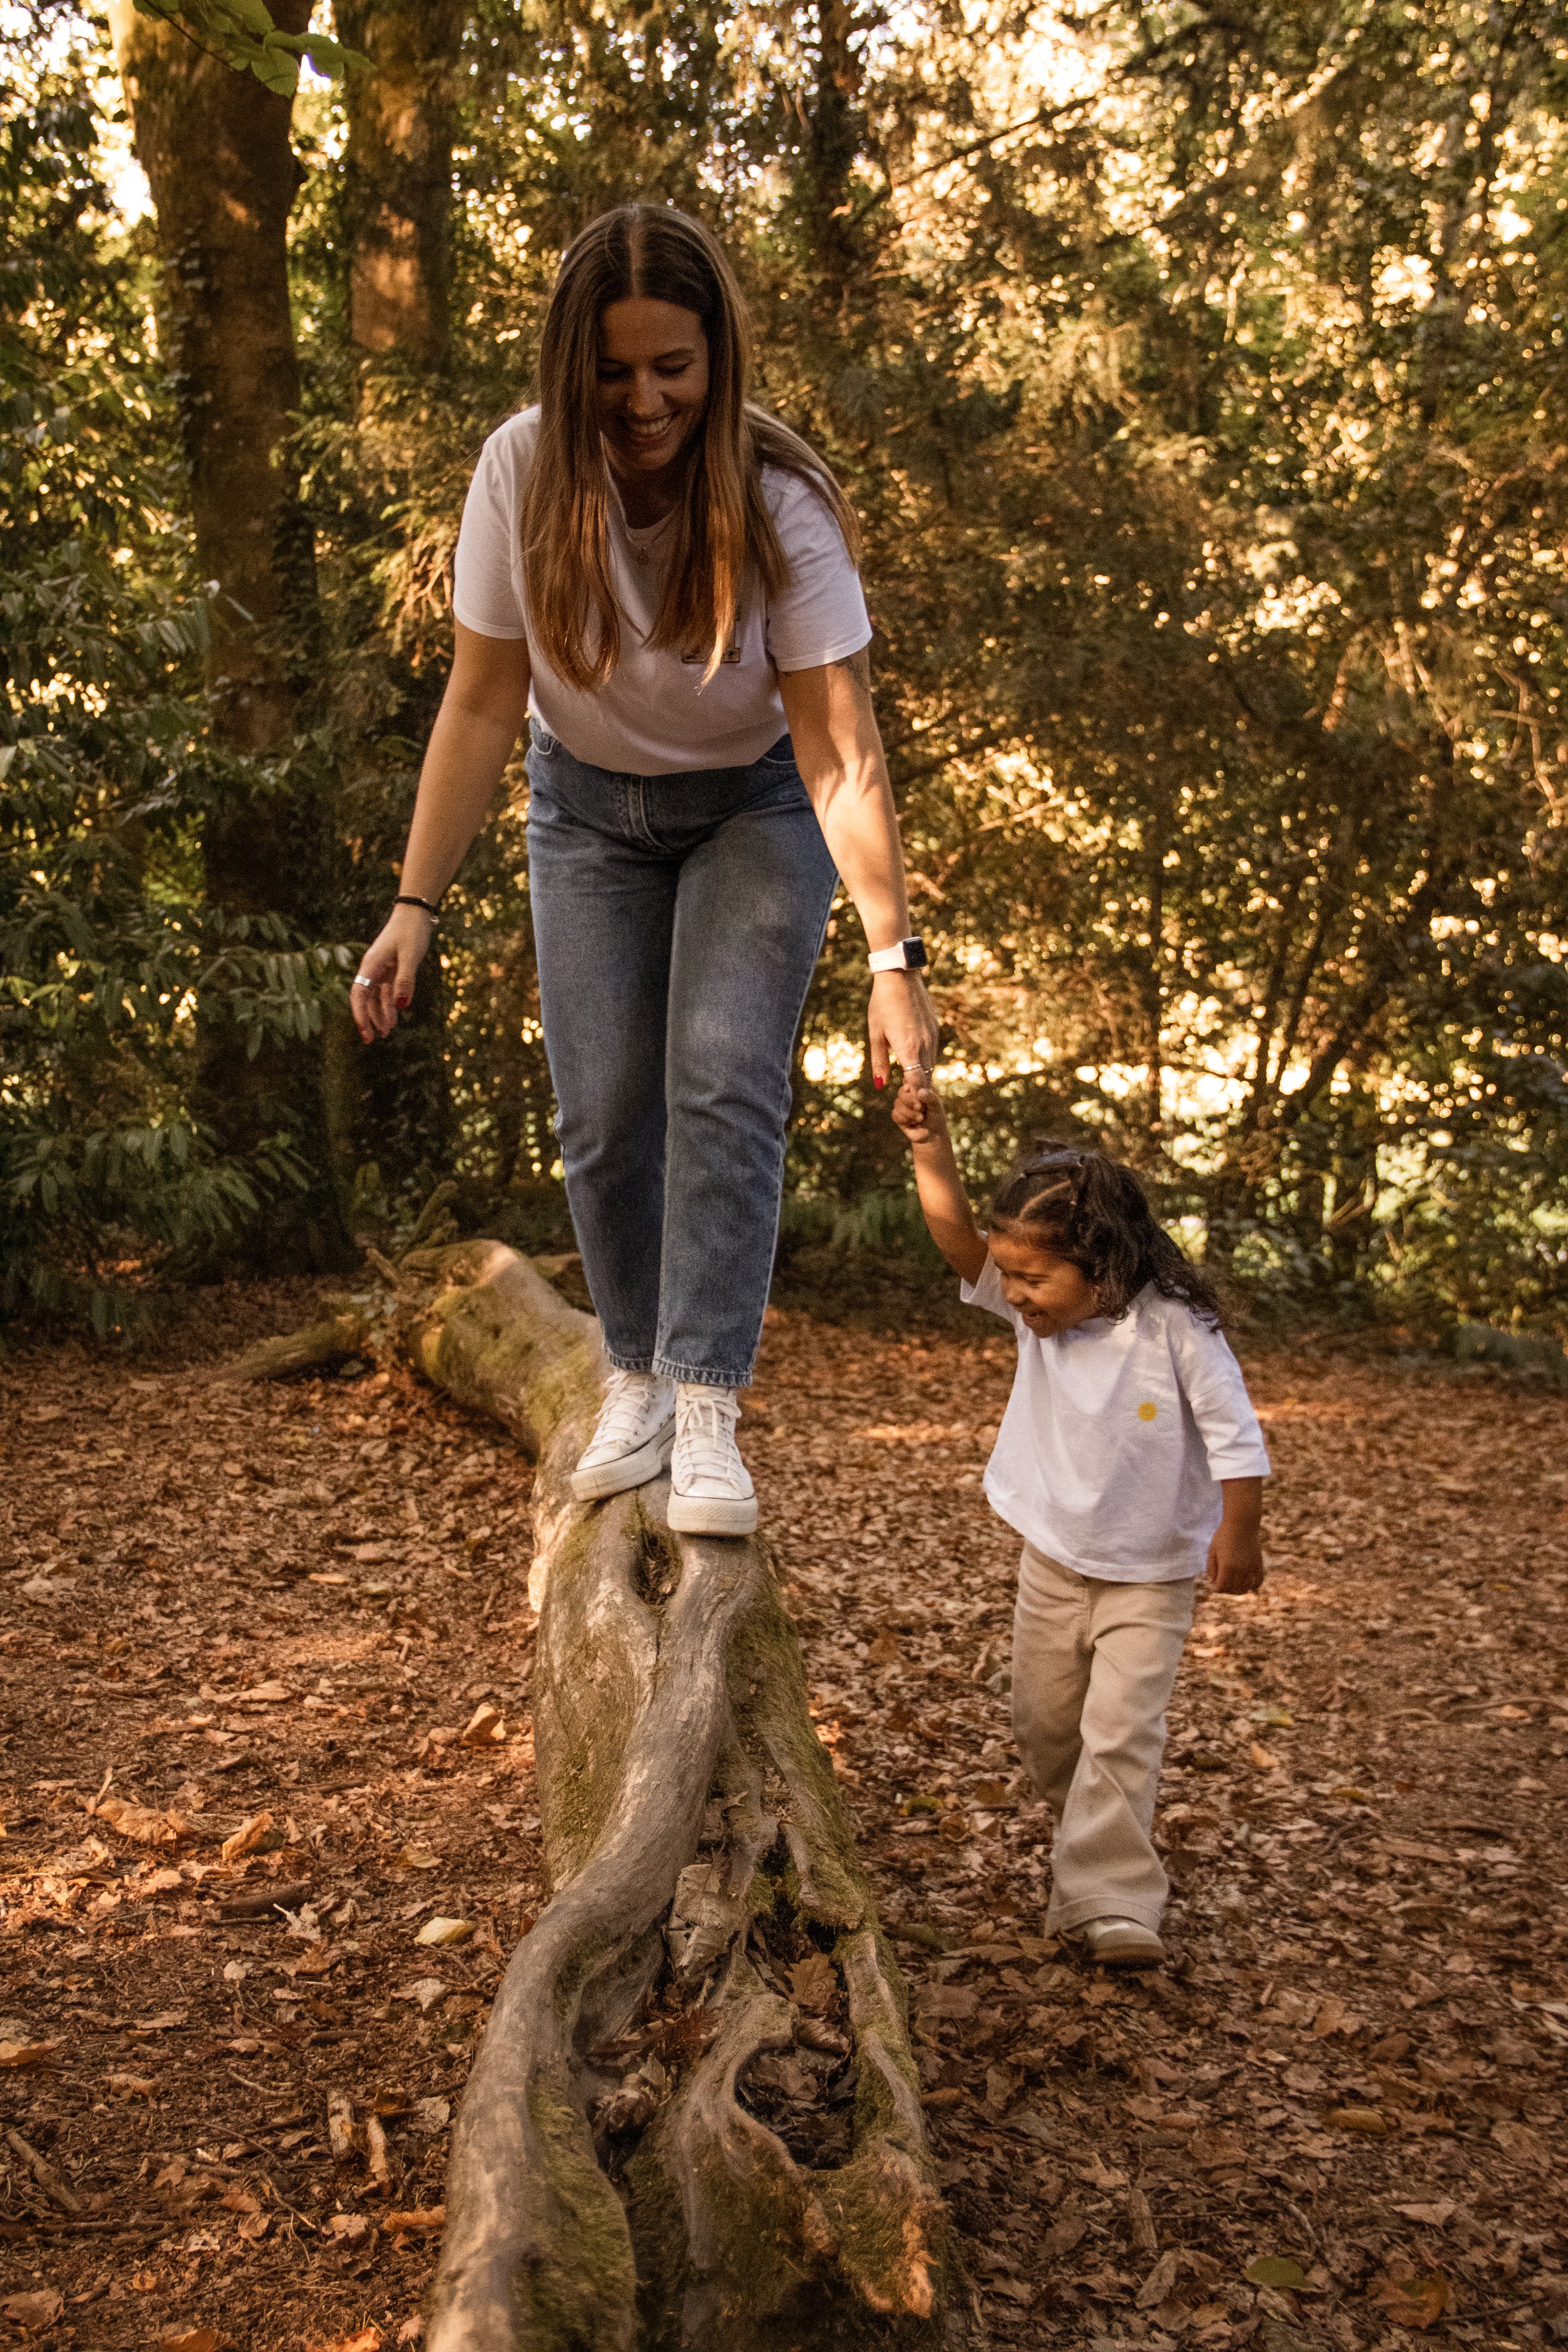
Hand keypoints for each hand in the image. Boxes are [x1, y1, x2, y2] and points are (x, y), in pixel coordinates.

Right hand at [350, 905, 435, 1041]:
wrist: (415, 914)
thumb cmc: (411, 932)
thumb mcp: (410, 956)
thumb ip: (405, 980)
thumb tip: (401, 1005)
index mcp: (371, 965)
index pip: (359, 994)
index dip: (359, 1014)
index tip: (365, 1031)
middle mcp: (372, 968)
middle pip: (365, 998)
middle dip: (368, 1019)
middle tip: (372, 1039)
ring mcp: (382, 969)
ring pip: (377, 997)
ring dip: (380, 1014)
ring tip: (387, 1032)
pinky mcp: (392, 969)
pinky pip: (387, 990)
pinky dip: (390, 1004)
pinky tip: (395, 1016)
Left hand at [867, 971, 939, 1104]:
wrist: (900, 977)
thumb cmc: (882, 1005)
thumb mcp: (876, 1034)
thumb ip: (879, 1061)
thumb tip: (880, 1085)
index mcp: (908, 1049)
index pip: (917, 1083)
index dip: (913, 1096)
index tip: (907, 1102)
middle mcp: (924, 1045)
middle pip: (926, 1077)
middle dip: (919, 1090)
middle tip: (908, 1098)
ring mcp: (932, 1036)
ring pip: (931, 1065)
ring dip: (923, 1075)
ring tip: (911, 1083)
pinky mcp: (935, 1028)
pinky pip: (933, 1051)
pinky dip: (926, 1061)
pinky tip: (916, 1061)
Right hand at [891, 1074, 943, 1145]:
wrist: (932, 1134)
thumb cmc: (936, 1117)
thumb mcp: (936, 1106)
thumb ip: (930, 1097)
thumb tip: (919, 1092)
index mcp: (917, 1088)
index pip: (909, 1079)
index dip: (910, 1084)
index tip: (916, 1092)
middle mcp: (908, 1095)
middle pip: (901, 1091)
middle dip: (910, 1101)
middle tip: (921, 1108)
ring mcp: (902, 1105)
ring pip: (897, 1103)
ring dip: (909, 1113)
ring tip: (920, 1118)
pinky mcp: (898, 1116)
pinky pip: (895, 1114)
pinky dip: (905, 1119)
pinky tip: (913, 1123)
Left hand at [1205, 1525, 1265, 1593]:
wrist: (1241, 1524)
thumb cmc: (1224, 1536)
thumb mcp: (1212, 1551)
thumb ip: (1211, 1568)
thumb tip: (1212, 1582)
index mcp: (1227, 1566)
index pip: (1221, 1587)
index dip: (1215, 1588)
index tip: (1212, 1585)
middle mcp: (1240, 1569)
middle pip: (1233, 1590)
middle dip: (1225, 1590)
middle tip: (1221, 1583)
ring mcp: (1251, 1568)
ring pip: (1245, 1588)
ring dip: (1237, 1590)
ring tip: (1231, 1584)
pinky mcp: (1258, 1564)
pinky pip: (1258, 1581)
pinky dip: (1252, 1585)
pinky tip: (1246, 1582)